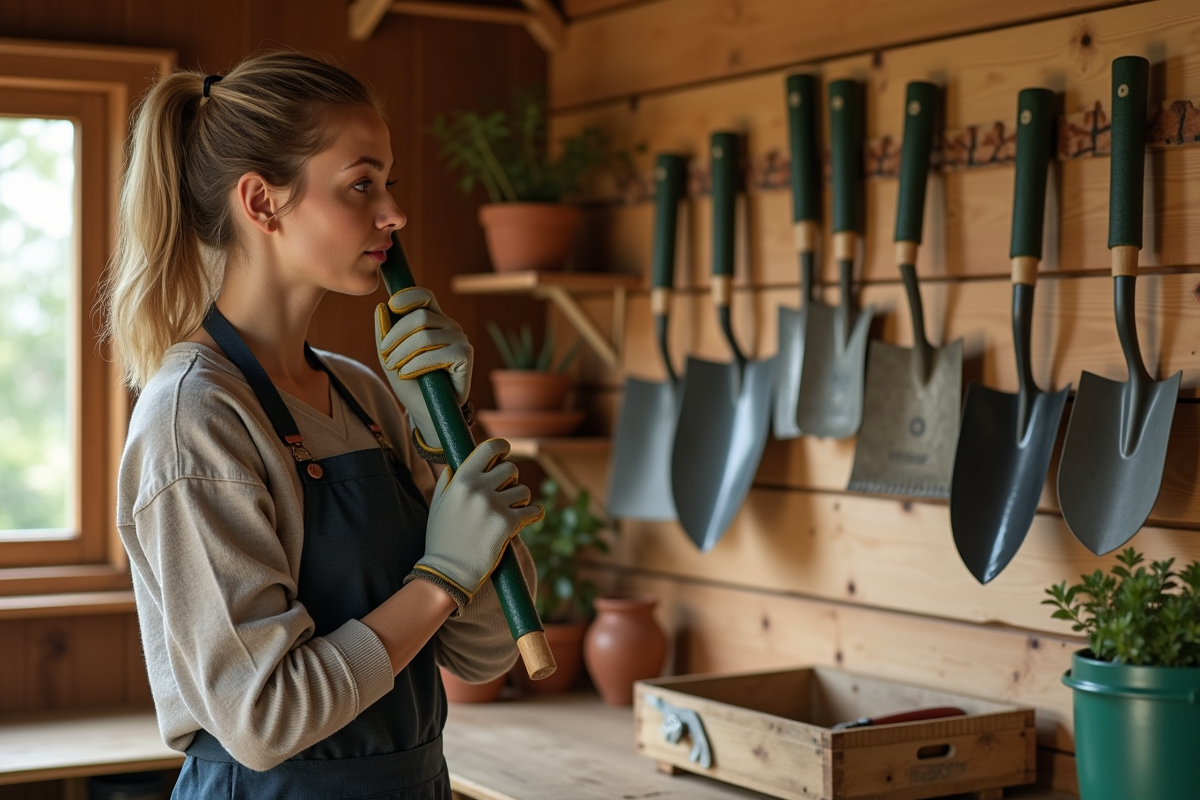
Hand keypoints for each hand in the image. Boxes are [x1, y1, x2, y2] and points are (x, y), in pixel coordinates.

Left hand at [375, 287, 471, 450]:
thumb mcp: (389, 356)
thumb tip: (382, 306)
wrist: (425, 410)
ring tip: (394, 368)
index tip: (391, 308)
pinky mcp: (465, 355)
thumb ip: (384, 333)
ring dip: (403, 354)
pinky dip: (417, 364)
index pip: (423, 296)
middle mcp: (449, 326)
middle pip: (419, 316)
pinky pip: (438, 353)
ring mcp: (459, 339)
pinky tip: (408, 374)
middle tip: (385, 356)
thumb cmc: (410, 382)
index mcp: (432, 319)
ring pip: (425, 336)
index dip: (406, 298)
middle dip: (396, 336)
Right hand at [408, 438, 543, 610]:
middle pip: (511, 469)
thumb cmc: (441, 539)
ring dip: (521, 500)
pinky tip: (529, 518)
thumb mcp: (437, 505)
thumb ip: (448, 482)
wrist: (448, 571)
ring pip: (524, 491)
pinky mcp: (508, 523)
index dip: (502, 448)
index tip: (505, 454)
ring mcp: (495, 505)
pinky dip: (533, 515)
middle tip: (504, 495)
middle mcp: (479, 488)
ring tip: (510, 512)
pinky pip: (533, 510)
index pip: (490, 448)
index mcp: (462, 479)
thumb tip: (455, 466)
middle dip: (511, 481)